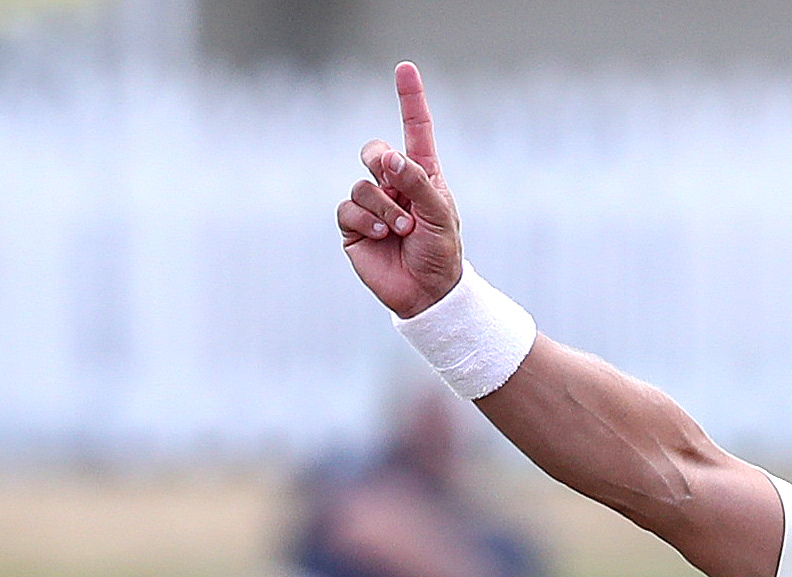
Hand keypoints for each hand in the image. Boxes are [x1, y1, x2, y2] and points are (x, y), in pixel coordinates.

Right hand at [339, 62, 466, 317]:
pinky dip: (368, 221)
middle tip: (396, 182)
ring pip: (362, 185)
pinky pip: (348, 209)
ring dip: (385, 207)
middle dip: (382, 163)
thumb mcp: (440, 215)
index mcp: (422, 175)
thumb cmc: (442, 253)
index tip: (405, 69)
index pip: (415, 130)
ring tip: (403, 230)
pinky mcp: (353, 225)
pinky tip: (384, 236)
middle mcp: (394, 185)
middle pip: (374, 151)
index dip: (409, 100)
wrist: (428, 293)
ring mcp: (372, 204)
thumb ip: (418, 181)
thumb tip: (390, 156)